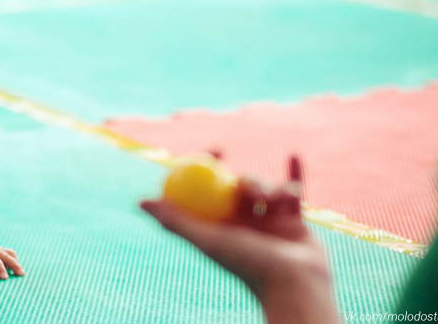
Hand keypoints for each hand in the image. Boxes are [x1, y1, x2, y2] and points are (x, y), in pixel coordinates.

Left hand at [141, 155, 337, 322]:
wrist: (294, 283)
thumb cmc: (248, 264)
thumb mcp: (208, 240)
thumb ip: (175, 221)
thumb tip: (142, 202)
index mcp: (220, 228)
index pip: (206, 193)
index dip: (203, 170)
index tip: (208, 153)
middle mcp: (242, 224)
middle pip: (237, 189)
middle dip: (239, 178)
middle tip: (226, 156)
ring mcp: (268, 222)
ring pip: (265, 188)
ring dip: (268, 187)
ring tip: (270, 202)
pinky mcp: (294, 221)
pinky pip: (295, 191)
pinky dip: (295, 175)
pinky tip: (293, 155)